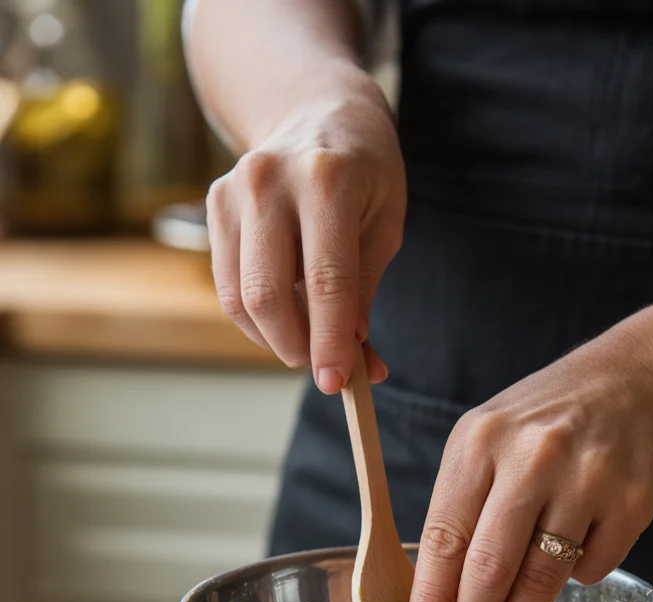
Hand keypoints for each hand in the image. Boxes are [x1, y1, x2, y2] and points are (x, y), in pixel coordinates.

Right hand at [205, 65, 405, 390]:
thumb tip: (357, 361)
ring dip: (276, 339)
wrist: (316, 110)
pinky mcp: (214, 206)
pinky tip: (286, 316)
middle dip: (297, 348)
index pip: (326, 281)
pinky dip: (257, 319)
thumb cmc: (363, 173)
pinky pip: (229, 288)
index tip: (337, 384)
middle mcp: (270, 181)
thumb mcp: (384, 223)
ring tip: (309, 341)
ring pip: (242, 299)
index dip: (331, 341)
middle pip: (269, 296)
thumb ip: (365, 290)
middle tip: (324, 367)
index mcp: (327, 180)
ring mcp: (234, 191)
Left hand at [408, 334, 652, 601]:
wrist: (629, 386)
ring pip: (543, 577)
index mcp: (481, 441)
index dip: (433, 594)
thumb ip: (461, 508)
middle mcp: (533, 457)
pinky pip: (592, 568)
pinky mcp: (631, 501)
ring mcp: (587, 478)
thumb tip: (438, 597)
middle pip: (492, 564)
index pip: (446, 534)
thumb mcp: (485, 443)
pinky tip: (568, 565)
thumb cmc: (541, 426)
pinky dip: (576, 578)